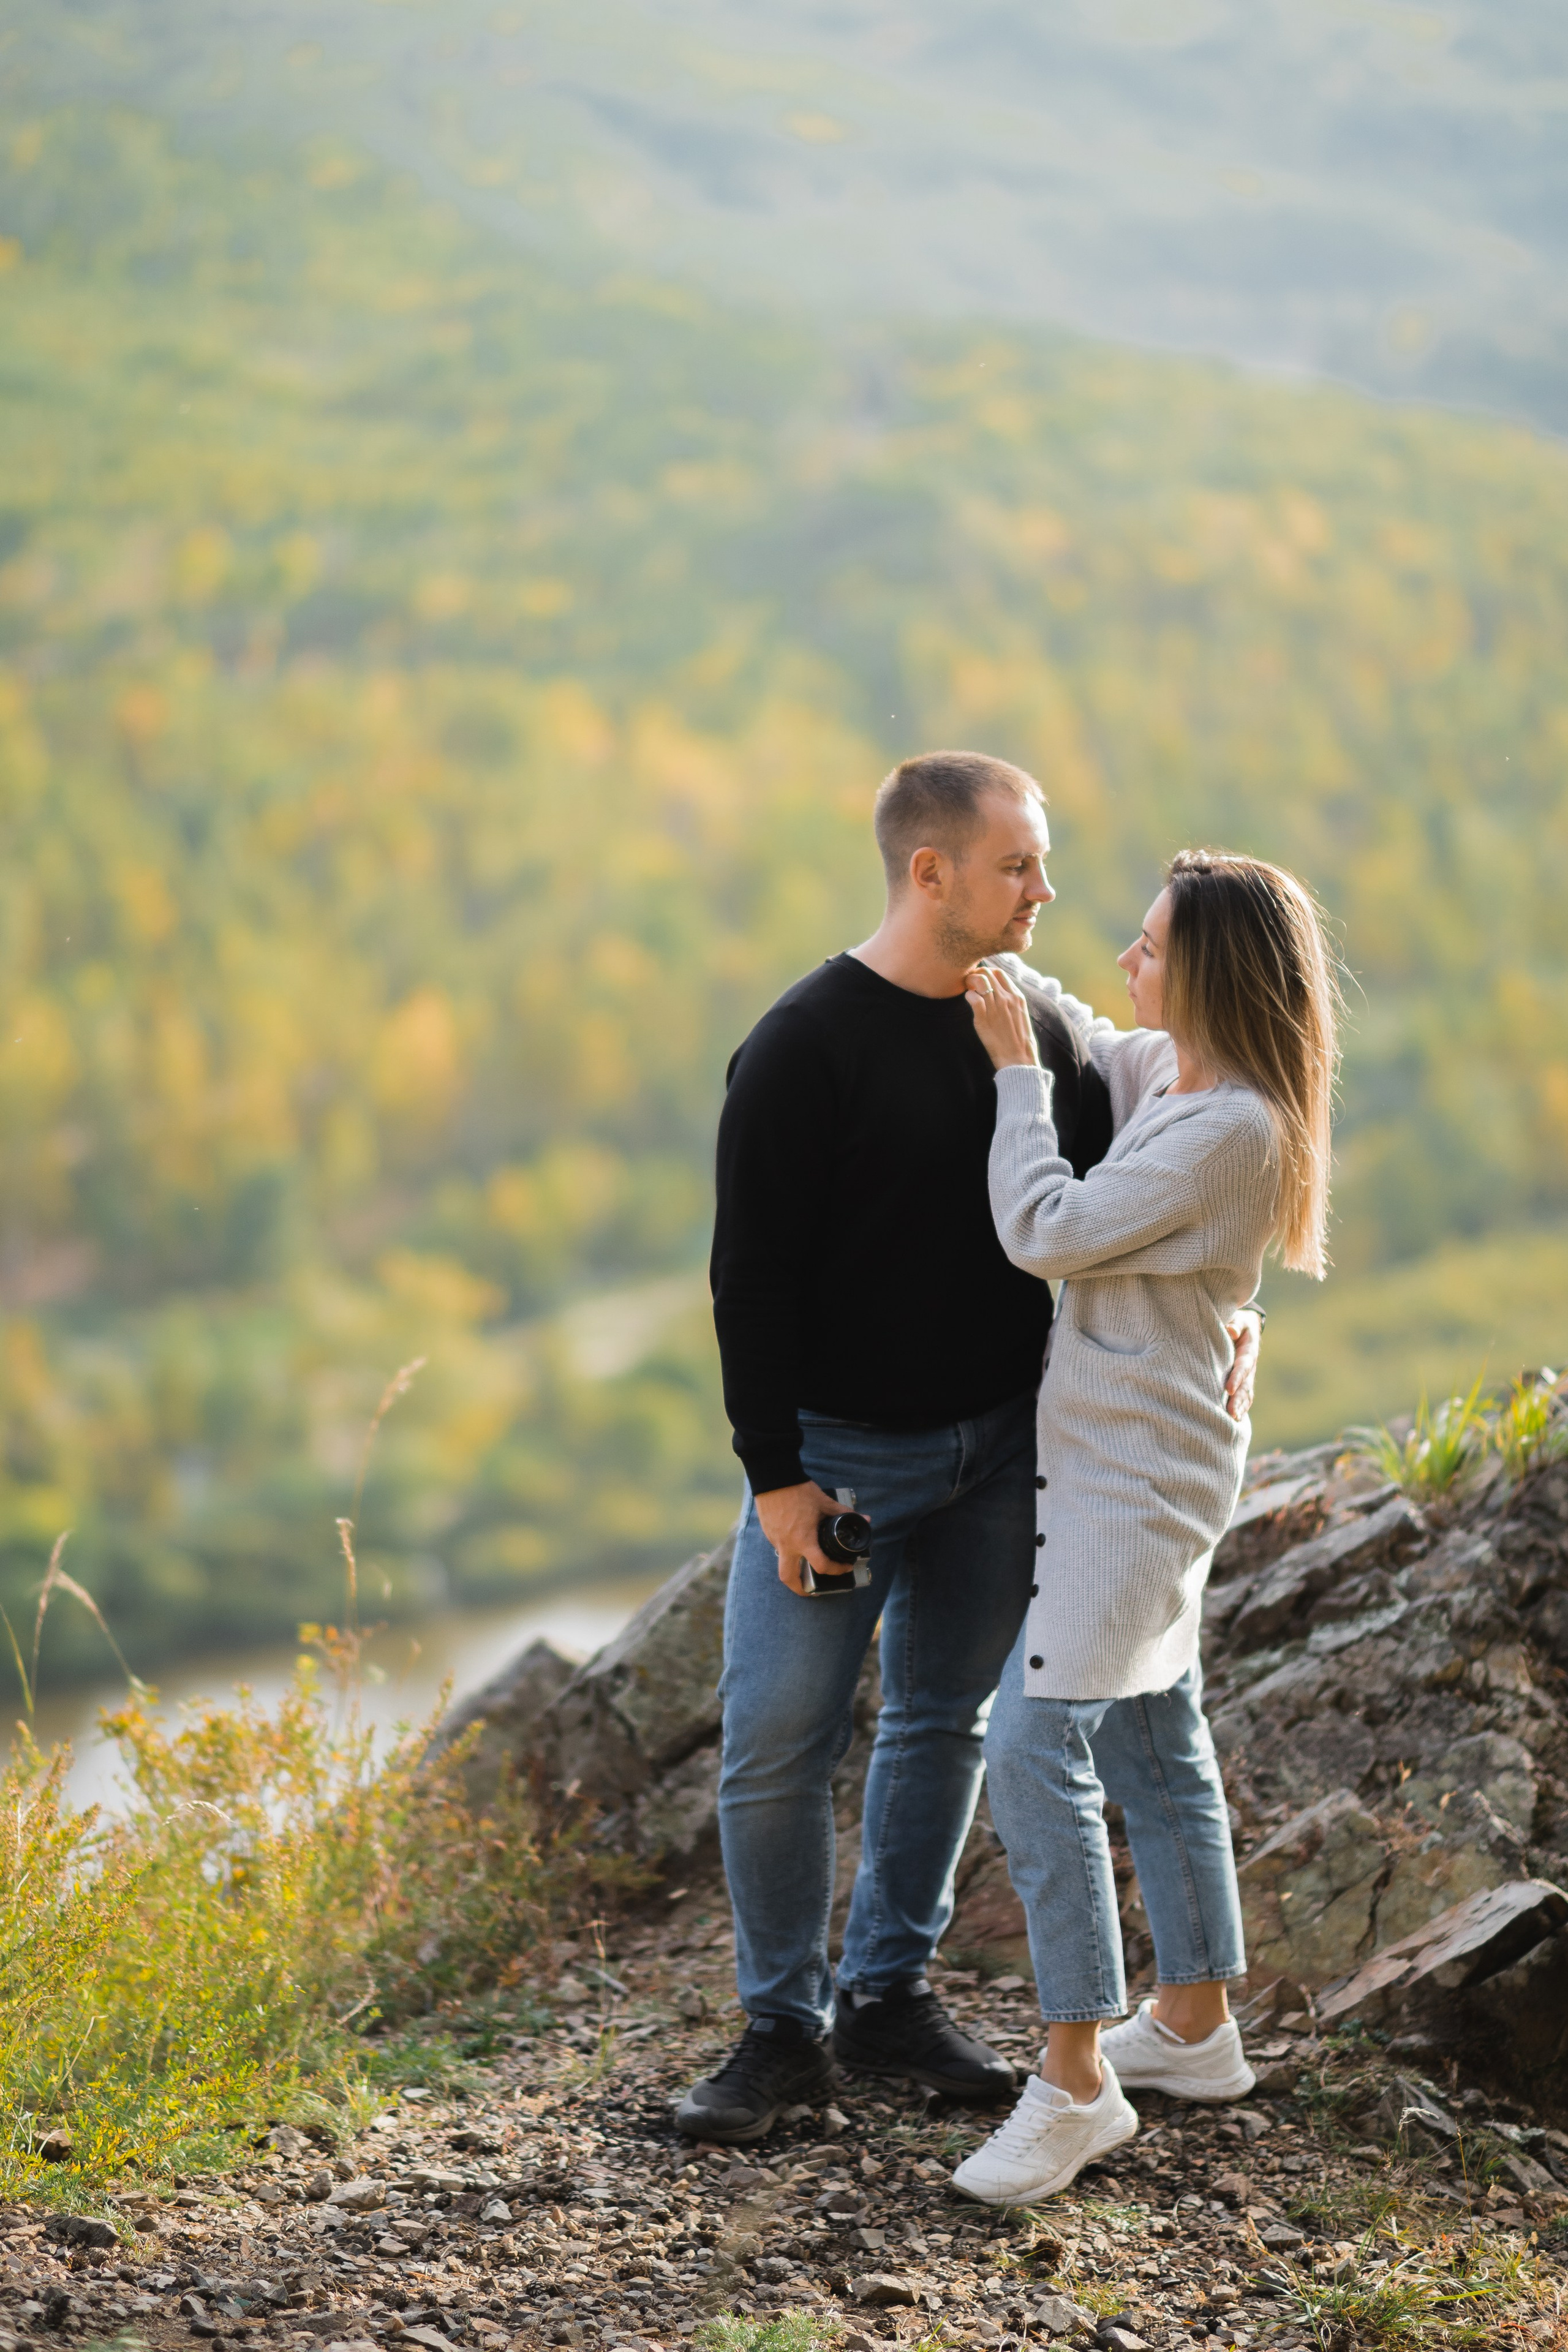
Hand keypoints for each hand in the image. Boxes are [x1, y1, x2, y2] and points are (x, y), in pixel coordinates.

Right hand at [754, 1480, 867, 1595]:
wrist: (773, 1477)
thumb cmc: (798, 1490)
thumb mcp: (825, 1502)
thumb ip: (844, 1512)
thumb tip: (864, 1519)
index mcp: (803, 1540)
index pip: (821, 1566)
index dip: (836, 1570)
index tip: (844, 1567)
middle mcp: (787, 1545)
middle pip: (789, 1578)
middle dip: (800, 1588)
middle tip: (811, 1590)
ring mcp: (774, 1539)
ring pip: (782, 1562)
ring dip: (793, 1568)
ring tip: (805, 1564)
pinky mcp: (768, 1531)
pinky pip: (778, 1547)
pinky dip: (787, 1549)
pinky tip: (795, 1539)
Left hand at [964, 962, 1040, 1071]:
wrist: (1019, 1059)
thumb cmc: (1019, 1041)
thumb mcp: (1021, 1015)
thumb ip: (1012, 1002)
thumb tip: (1001, 995)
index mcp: (1017, 996)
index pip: (999, 973)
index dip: (987, 973)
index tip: (980, 981)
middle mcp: (1007, 998)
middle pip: (987, 972)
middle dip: (975, 974)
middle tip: (970, 984)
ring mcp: (995, 1007)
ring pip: (979, 980)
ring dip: (969, 982)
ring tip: (968, 990)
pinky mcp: (984, 1019)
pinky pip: (972, 997)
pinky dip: (968, 996)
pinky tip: (969, 1001)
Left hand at [1224, 1308, 1261, 1422]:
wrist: (1245, 1327)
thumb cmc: (1237, 1321)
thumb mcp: (1238, 1318)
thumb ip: (1235, 1324)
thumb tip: (1231, 1330)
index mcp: (1248, 1350)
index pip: (1243, 1365)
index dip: (1237, 1377)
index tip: (1229, 1388)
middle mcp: (1250, 1365)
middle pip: (1246, 1385)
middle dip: (1239, 1399)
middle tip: (1230, 1412)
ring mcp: (1248, 1375)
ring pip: (1246, 1393)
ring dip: (1240, 1406)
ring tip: (1232, 1419)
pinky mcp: (1244, 1381)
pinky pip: (1245, 1396)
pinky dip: (1242, 1408)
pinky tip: (1235, 1420)